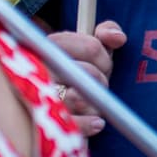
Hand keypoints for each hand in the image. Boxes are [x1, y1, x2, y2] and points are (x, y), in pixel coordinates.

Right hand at [48, 20, 124, 134]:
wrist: (43, 105)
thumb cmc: (75, 69)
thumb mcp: (88, 46)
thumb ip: (105, 32)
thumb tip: (119, 37)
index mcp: (50, 45)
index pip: (92, 47)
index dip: (105, 58)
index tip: (104, 64)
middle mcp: (40, 68)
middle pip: (88, 73)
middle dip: (101, 80)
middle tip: (99, 84)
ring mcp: (38, 96)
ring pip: (80, 99)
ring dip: (94, 103)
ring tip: (92, 103)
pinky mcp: (43, 123)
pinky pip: (72, 124)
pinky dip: (88, 124)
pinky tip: (97, 122)